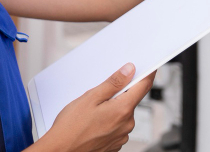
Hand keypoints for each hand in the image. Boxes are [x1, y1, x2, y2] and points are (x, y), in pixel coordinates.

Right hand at [40, 63, 154, 151]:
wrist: (60, 151)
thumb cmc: (70, 127)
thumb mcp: (90, 98)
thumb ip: (113, 83)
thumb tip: (129, 70)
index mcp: (123, 110)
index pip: (144, 86)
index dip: (148, 74)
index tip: (149, 67)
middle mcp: (126, 125)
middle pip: (131, 100)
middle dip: (120, 94)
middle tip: (101, 93)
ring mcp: (121, 136)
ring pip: (123, 114)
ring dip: (113, 109)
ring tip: (92, 112)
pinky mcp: (115, 144)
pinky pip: (117, 126)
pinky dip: (109, 121)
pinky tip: (94, 123)